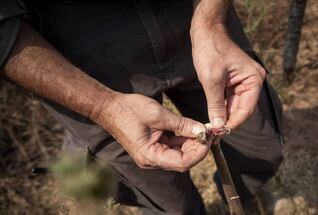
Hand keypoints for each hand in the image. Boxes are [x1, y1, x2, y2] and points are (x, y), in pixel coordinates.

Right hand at [91, 93, 208, 171]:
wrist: (109, 107)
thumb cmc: (129, 110)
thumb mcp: (158, 115)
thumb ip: (181, 124)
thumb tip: (202, 130)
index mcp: (150, 156)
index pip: (182, 163)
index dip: (199, 153)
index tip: (208, 138)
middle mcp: (152, 160)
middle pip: (182, 160)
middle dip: (198, 148)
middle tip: (209, 132)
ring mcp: (152, 154)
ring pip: (179, 154)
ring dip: (192, 143)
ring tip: (203, 129)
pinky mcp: (153, 147)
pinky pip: (173, 147)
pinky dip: (184, 139)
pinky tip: (192, 129)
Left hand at [191, 25, 265, 128]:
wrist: (206, 32)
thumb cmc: (211, 50)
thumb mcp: (211, 80)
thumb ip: (216, 105)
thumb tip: (218, 126)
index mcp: (254, 79)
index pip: (246, 109)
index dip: (233, 123)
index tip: (220, 133)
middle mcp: (253, 81)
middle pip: (242, 108)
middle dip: (228, 121)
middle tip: (215, 134)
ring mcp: (245, 80)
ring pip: (236, 105)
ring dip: (224, 116)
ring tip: (213, 128)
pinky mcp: (235, 80)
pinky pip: (231, 98)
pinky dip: (222, 107)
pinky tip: (214, 116)